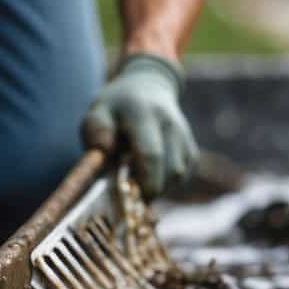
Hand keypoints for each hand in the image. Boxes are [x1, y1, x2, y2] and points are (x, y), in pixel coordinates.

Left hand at [81, 53, 197, 197]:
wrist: (146, 88)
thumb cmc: (115, 109)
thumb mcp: (97, 114)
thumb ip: (96, 132)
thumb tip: (104, 149)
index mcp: (143, 113)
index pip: (151, 153)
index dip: (144, 182)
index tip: (131, 200)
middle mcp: (170, 123)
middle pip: (170, 169)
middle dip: (151, 189)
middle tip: (130, 196)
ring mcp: (185, 135)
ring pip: (179, 175)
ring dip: (159, 187)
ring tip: (137, 180)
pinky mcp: (192, 149)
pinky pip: (183, 176)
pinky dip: (167, 184)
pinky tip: (150, 175)